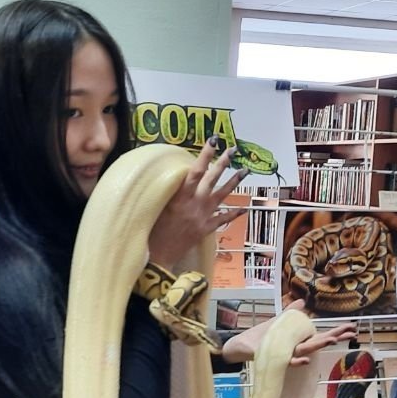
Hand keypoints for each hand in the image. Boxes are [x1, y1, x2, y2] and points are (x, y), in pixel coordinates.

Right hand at [147, 141, 246, 268]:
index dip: (205, 155)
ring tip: (245, 171)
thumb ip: (168, 192)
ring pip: (222, 196)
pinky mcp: (205, 229)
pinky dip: (233, 213)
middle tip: (233, 149)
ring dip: (234, 182)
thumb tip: (177, 175)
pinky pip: (222, 219)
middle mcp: (194, 205)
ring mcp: (202, 217)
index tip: (213, 140)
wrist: (158, 257)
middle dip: (223, 162)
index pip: (195, 172)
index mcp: (180, 198)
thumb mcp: (156, 207)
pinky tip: (243, 208)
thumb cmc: (151, 231)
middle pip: (211, 180)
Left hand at [221, 300, 357, 364]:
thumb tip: (303, 302)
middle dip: (335, 337)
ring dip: (319, 346)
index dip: (336, 331)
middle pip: (319, 342)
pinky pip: (289, 361)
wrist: (244, 344)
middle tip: (351, 333)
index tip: (352, 327)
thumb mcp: (280, 321)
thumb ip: (292, 312)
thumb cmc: (263, 336)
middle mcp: (296, 347)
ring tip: (333, 340)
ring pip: (307, 350)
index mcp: (299, 339)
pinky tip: (305, 359)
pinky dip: (297, 360)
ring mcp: (288, 353)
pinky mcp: (277, 358)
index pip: (321, 334)